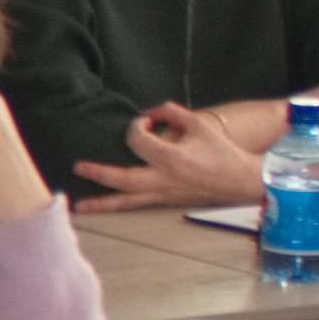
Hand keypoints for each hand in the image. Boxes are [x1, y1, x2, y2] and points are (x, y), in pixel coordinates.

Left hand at [73, 102, 263, 209]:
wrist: (240, 180)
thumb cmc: (220, 150)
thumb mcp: (198, 124)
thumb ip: (171, 112)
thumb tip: (147, 111)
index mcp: (173, 157)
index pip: (139, 140)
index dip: (137, 126)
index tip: (145, 121)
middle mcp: (164, 179)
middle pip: (124, 178)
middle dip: (99, 172)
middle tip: (78, 166)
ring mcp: (163, 194)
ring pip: (127, 201)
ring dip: (101, 203)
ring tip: (78, 206)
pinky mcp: (165, 202)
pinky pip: (136, 206)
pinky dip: (117, 207)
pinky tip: (101, 208)